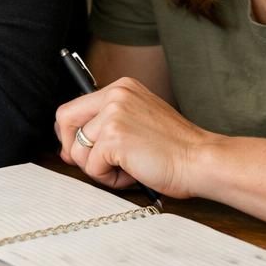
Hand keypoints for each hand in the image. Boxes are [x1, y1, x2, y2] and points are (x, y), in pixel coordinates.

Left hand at [54, 77, 214, 198]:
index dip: (70, 133)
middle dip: (72, 148)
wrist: (201, 161)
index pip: (75, 107)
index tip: (76, 149)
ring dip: (98, 168)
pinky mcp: (114, 137)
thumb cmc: (176, 149)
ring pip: (78, 149)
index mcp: (122, 88)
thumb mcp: (139, 121)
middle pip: (64, 121)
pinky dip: (109, 178)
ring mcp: (114, 114)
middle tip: (91, 165)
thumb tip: (71, 143)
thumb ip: (109, 123)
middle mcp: (116, 95)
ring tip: (128, 168)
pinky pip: (92, 167)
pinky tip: (133, 173)